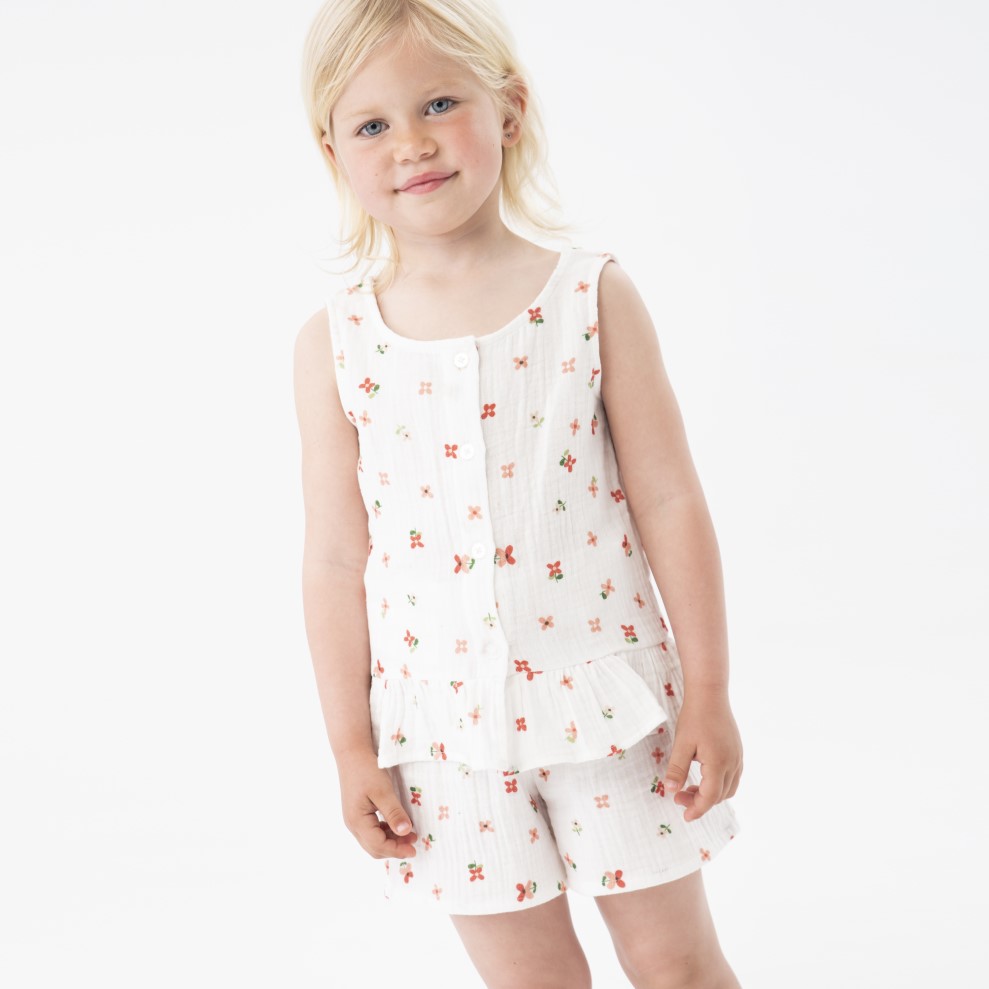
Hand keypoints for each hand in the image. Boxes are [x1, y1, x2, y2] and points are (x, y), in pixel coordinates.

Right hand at [336, 751, 418, 858]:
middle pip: (374, 847)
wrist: (352, 753)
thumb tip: (406, 832)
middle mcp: (353, 824)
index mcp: (357, 821)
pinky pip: (371, 831)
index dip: (397, 850)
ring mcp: (353, 819)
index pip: (378, 846)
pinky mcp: (357, 813)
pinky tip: (396, 825)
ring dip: (390, 841)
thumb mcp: (383, 791)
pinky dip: (385, 833)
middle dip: (394, 848)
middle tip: (414, 842)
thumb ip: (394, 813)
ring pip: (372, 841)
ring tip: (409, 834)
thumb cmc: (367, 770)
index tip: (414, 849)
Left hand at [661, 690, 742, 821]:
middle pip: (719, 795)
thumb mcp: (681, 744)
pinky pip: (732, 778)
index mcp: (718, 764)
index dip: (697, 809)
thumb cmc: (694, 717)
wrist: (710, 694)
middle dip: (700, 802)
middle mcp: (733, 763)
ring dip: (710, 795)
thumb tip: (669, 791)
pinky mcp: (738, 752)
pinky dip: (719, 785)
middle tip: (678, 797)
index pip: (710, 797)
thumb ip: (677, 769)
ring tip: (689, 789)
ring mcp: (738, 758)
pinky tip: (703, 778)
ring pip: (728, 789)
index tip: (684, 816)